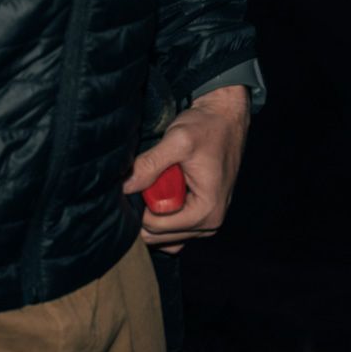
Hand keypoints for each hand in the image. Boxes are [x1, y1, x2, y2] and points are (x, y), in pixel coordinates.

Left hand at [122, 84, 248, 253]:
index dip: (140, 205)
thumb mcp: (178, 141)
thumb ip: (150, 165)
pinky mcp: (202, 215)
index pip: (155, 227)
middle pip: (158, 235)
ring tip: (160, 181)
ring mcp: (207, 222)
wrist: (226, 116)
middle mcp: (210, 223)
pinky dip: (162, 215)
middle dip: (147, 210)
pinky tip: (162, 190)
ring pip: (164, 235)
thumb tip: (124, 187)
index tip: (143, 179)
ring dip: (154, 212)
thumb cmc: (208, 127)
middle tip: (152, 177)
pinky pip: (174, 229)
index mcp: (207, 211)